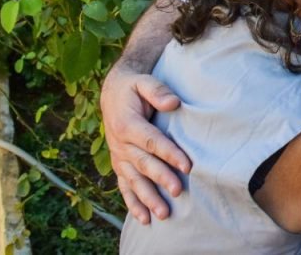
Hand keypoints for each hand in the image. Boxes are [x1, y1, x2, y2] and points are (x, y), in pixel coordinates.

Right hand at [100, 65, 190, 223]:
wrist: (113, 93)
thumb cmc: (133, 87)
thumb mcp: (143, 81)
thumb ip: (157, 90)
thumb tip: (173, 102)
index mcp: (127, 124)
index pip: (152, 141)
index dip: (169, 153)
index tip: (187, 166)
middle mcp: (120, 143)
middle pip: (144, 164)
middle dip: (161, 178)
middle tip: (178, 191)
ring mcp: (118, 156)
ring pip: (134, 180)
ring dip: (148, 197)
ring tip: (163, 213)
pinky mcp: (119, 164)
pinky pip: (124, 186)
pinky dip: (133, 203)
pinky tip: (144, 218)